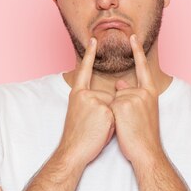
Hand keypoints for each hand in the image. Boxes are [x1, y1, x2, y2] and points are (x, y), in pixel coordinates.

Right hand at [58, 37, 115, 167]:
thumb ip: (92, 99)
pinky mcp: (104, 109)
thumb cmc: (79, 135)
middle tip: (93, 125)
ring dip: (111, 118)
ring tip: (97, 129)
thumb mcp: (82, 112)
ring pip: (114, 104)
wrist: (74, 151)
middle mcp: (84, 94)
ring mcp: (95, 101)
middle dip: (108, 111)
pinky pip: (117, 113)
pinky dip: (113, 123)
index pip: (84, 70)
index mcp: (77, 93)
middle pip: (108, 95)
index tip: (93, 39)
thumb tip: (112, 92)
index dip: (89, 54)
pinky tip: (102, 130)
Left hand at [110, 34, 161, 164]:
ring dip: (116, 113)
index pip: (142, 67)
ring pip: (115, 99)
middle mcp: (143, 92)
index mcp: (150, 92)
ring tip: (128, 127)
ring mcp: (132, 98)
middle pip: (122, 91)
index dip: (137, 51)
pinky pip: (109, 106)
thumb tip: (120, 84)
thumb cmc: (144, 135)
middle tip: (132, 124)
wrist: (146, 152)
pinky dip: (111, 117)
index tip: (133, 35)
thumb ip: (132, 95)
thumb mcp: (143, 111)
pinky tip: (122, 126)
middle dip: (121, 107)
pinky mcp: (122, 105)